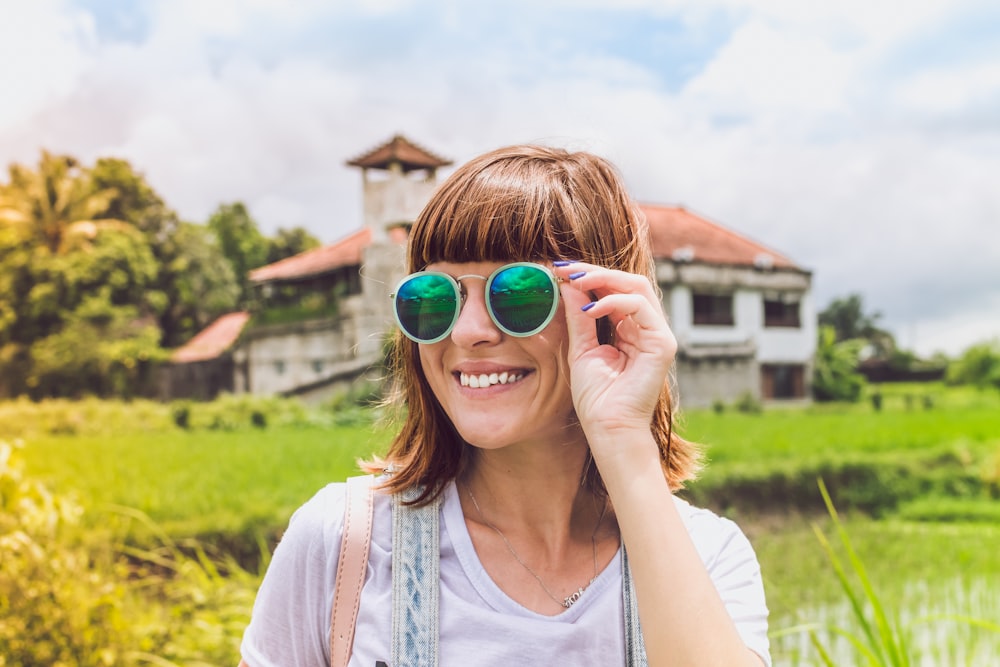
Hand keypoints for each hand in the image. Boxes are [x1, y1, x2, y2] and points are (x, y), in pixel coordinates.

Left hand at [553, 262, 676, 445]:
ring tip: (575, 281)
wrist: (608, 428)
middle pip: (627, 282)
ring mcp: (657, 334)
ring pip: (637, 287)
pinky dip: (615, 301)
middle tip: (566, 269)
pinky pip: (641, 308)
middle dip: (595, 272)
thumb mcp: (581, 348)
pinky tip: (591, 309)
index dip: (589, 276)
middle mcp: (646, 328)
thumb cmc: (596, 397)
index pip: (614, 290)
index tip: (560, 269)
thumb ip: (578, 317)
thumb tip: (569, 284)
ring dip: (604, 279)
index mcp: (629, 328)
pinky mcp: (662, 343)